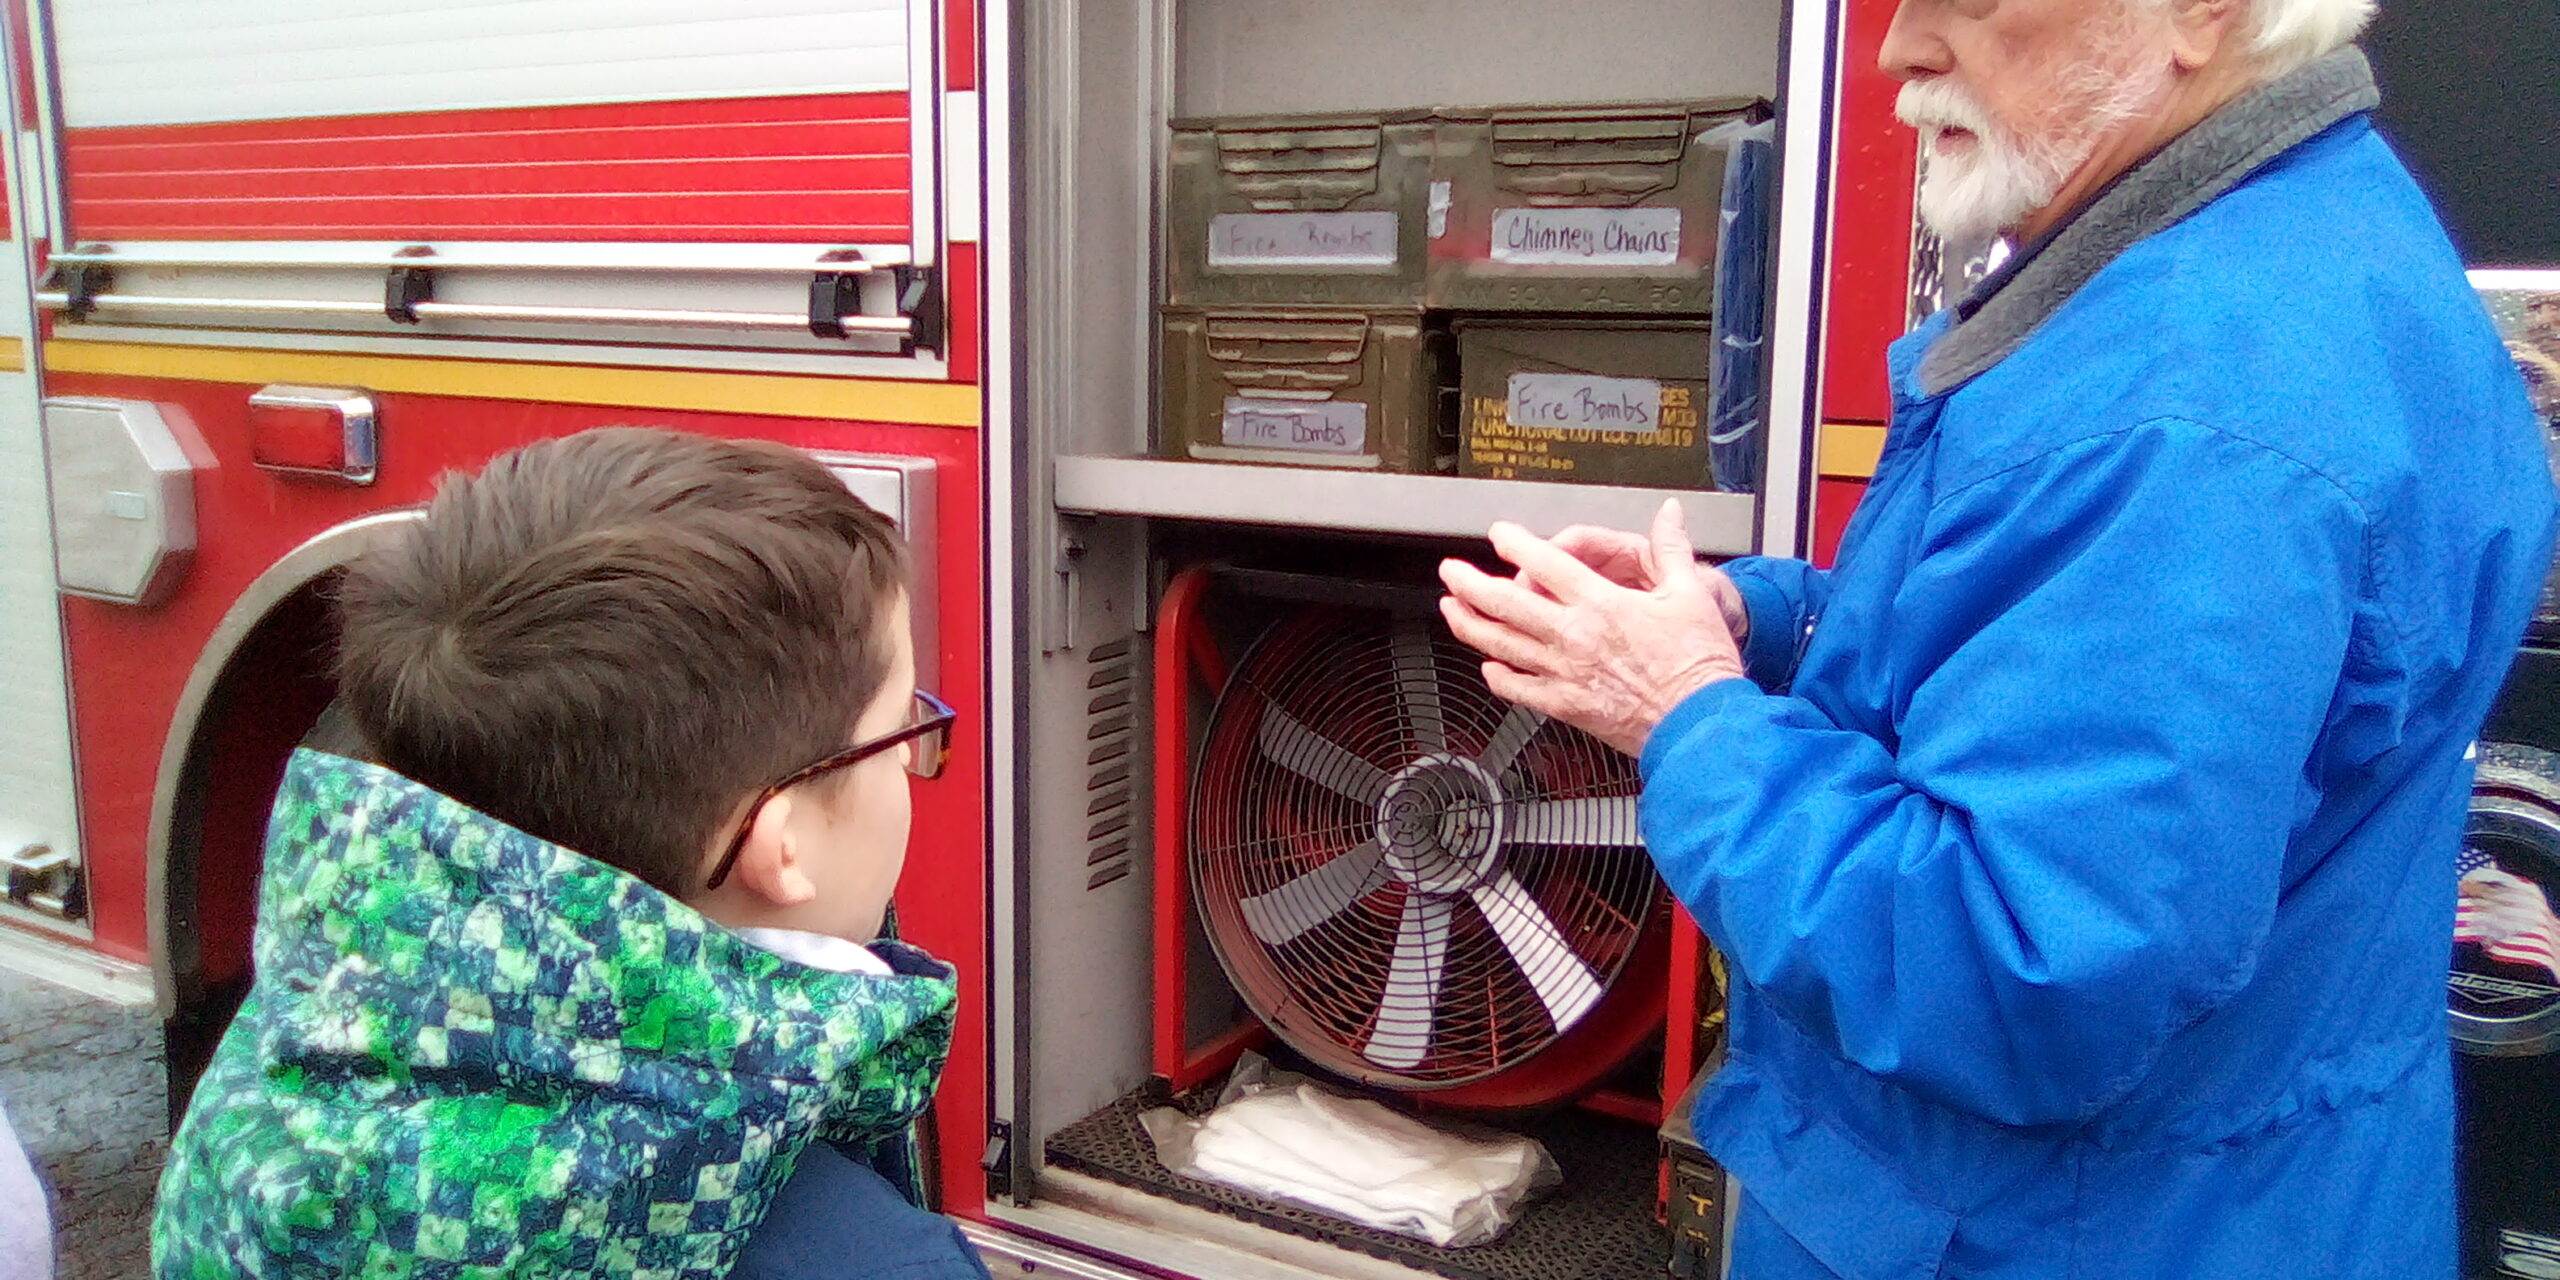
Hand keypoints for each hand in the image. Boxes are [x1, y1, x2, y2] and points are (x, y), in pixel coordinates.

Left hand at [1439, 501, 1745, 755]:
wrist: (1699, 723)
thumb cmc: (1699, 665)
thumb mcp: (1692, 593)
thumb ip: (1673, 547)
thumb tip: (1670, 514)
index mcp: (1601, 603)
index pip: (1545, 562)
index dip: (1515, 544)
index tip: (1501, 535)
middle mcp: (1574, 636)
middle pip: (1505, 603)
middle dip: (1469, 582)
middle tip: (1450, 570)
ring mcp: (1564, 672)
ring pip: (1501, 644)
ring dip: (1468, 624)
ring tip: (1450, 609)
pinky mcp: (1565, 705)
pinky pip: (1518, 689)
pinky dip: (1497, 676)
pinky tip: (1488, 666)